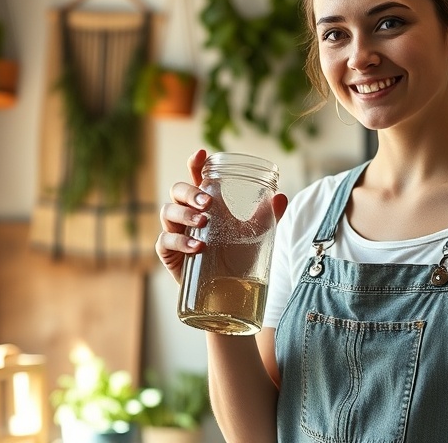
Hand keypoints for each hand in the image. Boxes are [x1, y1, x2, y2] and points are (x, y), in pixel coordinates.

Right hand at [156, 149, 287, 283]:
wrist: (227, 293)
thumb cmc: (236, 259)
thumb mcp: (254, 235)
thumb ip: (268, 216)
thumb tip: (281, 196)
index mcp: (205, 204)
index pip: (196, 178)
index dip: (195, 164)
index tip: (202, 154)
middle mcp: (187, 214)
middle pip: (177, 190)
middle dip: (190, 192)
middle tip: (208, 202)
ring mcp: (175, 231)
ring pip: (167, 211)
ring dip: (184, 213)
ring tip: (203, 221)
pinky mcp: (169, 253)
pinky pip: (165, 240)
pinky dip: (180, 241)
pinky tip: (198, 247)